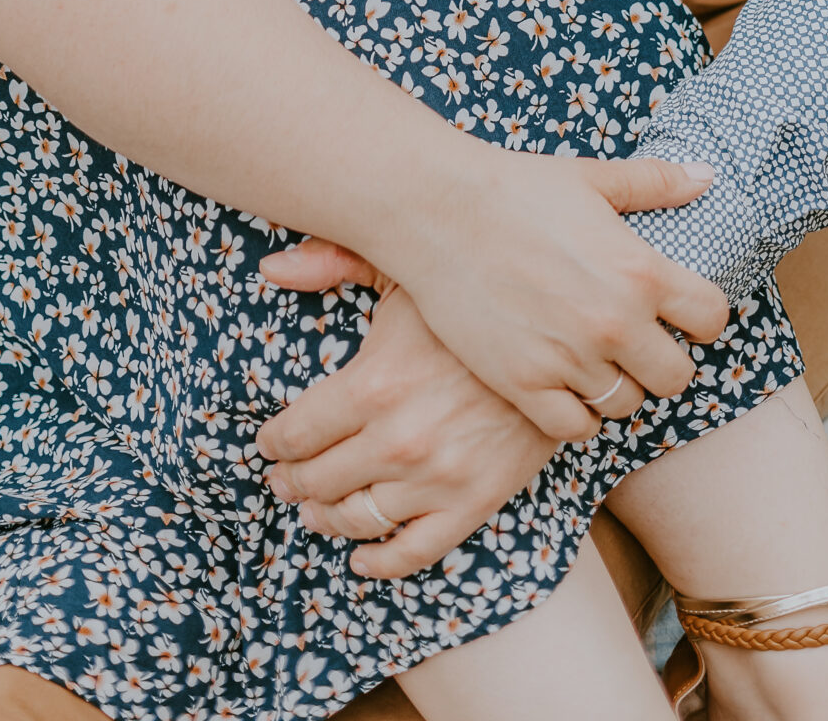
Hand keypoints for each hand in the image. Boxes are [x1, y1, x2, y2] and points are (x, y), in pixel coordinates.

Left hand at [258, 286, 554, 578]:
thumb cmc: (472, 299)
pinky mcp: (473, 503)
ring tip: (314, 511)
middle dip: (292, 482)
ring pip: (356, 519)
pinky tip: (361, 559)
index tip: (268, 445)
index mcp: (373, 385)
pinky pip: (414, 553)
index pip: (296, 433)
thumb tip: (269, 266)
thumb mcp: (403, 273)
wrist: (559, 339)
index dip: (273, 443)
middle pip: (318, 480)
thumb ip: (334, 263)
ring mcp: (436, 478)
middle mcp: (398, 439)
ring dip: (324, 519)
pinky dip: (379, 564)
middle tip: (284, 479)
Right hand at [267, 150, 726, 447]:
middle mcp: (614, 323)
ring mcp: (569, 359)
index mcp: (641, 271)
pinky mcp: (524, 384)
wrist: (438, 209)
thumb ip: (656, 183)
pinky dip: (573, 411)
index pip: (712, 320)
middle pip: (676, 377)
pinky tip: (560, 380)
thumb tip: (707, 178)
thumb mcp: (593, 178)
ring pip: (625, 404)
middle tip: (633, 340)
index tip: (679, 311)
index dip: (700, 317)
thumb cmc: (516, 186)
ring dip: (615, 384)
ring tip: (590, 355)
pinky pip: (575, 429)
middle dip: (661, 359)